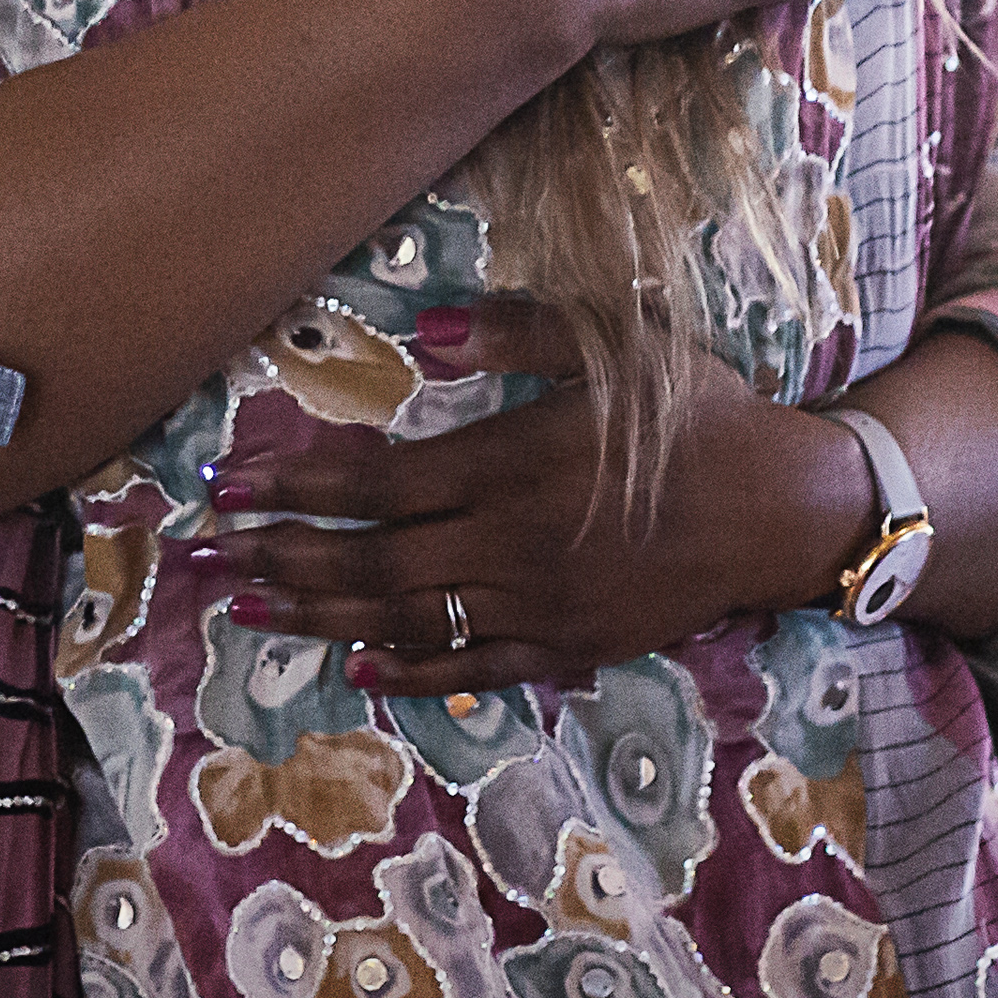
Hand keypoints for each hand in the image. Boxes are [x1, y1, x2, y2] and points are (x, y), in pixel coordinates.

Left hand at [182, 300, 869, 693]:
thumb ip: (517, 331)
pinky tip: (356, 668)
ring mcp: (538, 604)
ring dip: (319, 616)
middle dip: (281, 559)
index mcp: (511, 464)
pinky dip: (409, 671)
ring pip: (406, 620)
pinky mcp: (569, 646)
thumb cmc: (699, 412)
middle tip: (210, 558)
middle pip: (370, 561)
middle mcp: (510, 543)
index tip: (229, 485)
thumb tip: (424, 325)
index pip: (374, 483)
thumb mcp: (618, 343)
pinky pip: (473, 666)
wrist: (787, 507)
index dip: (293, 486)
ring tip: (247, 610)